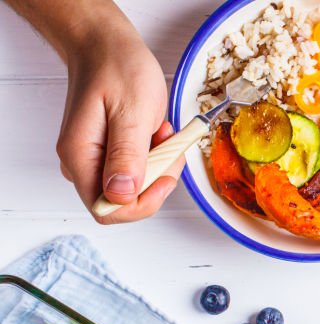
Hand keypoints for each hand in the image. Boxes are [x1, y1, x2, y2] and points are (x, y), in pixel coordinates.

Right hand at [57, 27, 182, 222]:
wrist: (105, 46)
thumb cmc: (117, 69)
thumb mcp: (131, 111)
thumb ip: (127, 156)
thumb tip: (121, 195)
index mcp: (80, 157)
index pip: (108, 209)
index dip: (142, 203)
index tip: (164, 175)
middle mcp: (82, 163)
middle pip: (123, 202)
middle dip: (155, 181)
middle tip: (169, 147)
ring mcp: (95, 159)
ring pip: (134, 187)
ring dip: (157, 166)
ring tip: (161, 132)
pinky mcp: (109, 153)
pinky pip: (137, 171)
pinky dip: (155, 156)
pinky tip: (156, 132)